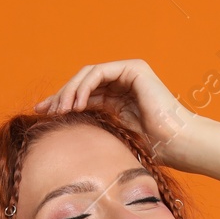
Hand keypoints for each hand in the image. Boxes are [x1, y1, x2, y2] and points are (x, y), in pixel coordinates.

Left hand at [33, 58, 197, 168]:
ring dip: (69, 91)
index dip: (62, 102)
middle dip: (60, 95)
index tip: (42, 114)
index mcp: (119, 98)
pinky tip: (76, 104)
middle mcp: (123, 82)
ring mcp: (129, 73)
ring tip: (59, 110)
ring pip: (88, 75)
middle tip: (43, 110)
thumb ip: (94, 125)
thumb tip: (66, 129)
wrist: (177, 145)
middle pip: (83, 83)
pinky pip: (99, 73)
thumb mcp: (113, 136)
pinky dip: (84, 87)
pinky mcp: (133, 69)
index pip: (84, 95)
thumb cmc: (152, 149)